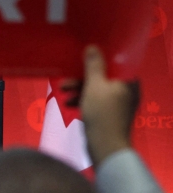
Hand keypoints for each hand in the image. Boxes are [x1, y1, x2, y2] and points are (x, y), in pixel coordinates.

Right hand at [78, 45, 138, 166]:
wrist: (105, 145)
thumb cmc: (102, 112)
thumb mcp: (94, 85)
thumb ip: (93, 66)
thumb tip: (92, 47)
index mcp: (128, 81)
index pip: (116, 64)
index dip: (100, 59)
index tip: (84, 57)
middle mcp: (127, 91)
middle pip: (103, 78)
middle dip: (83, 78)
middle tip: (66, 80)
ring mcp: (119, 104)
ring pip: (97, 90)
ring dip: (79, 90)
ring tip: (62, 92)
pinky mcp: (110, 115)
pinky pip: (96, 102)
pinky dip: (83, 101)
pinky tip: (69, 104)